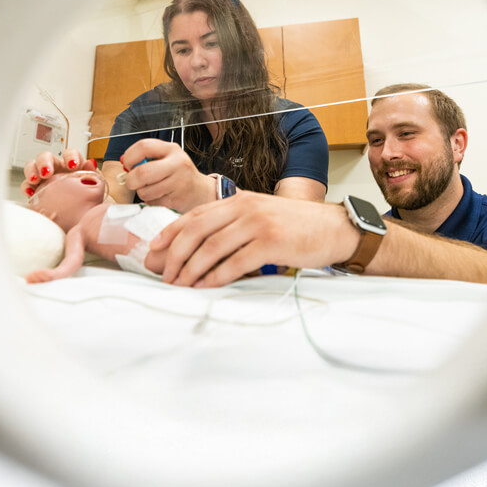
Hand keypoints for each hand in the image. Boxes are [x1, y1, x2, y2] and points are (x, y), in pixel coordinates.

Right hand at [21, 149, 96, 197]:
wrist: (82, 217)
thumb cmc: (88, 199)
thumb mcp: (95, 187)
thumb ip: (93, 174)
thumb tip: (90, 163)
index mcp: (71, 165)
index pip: (69, 153)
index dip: (70, 156)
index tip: (73, 165)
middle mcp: (56, 168)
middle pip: (46, 156)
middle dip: (45, 162)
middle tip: (47, 172)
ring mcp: (44, 178)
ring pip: (32, 166)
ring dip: (32, 171)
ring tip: (35, 179)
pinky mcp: (36, 190)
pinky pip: (27, 185)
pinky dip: (26, 187)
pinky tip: (30, 193)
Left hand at [121, 139, 215, 211]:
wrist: (201, 191)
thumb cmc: (178, 174)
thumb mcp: (167, 158)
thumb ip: (147, 158)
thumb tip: (124, 163)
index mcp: (172, 149)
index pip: (144, 146)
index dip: (130, 156)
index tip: (128, 165)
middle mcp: (178, 163)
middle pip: (142, 172)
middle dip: (131, 180)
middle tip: (132, 182)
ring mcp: (179, 182)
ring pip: (145, 190)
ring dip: (142, 192)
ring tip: (152, 189)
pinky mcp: (177, 200)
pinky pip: (152, 202)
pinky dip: (151, 201)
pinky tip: (160, 196)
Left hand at [150, 191, 357, 287]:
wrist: (333, 228)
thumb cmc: (295, 227)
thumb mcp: (260, 216)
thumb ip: (232, 226)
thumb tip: (200, 249)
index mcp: (238, 200)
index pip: (194, 215)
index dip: (170, 233)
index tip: (154, 250)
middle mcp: (244, 208)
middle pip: (196, 231)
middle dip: (174, 254)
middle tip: (163, 274)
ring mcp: (257, 224)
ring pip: (211, 248)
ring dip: (191, 269)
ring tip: (180, 285)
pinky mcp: (270, 243)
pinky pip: (235, 262)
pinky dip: (216, 277)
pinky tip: (205, 286)